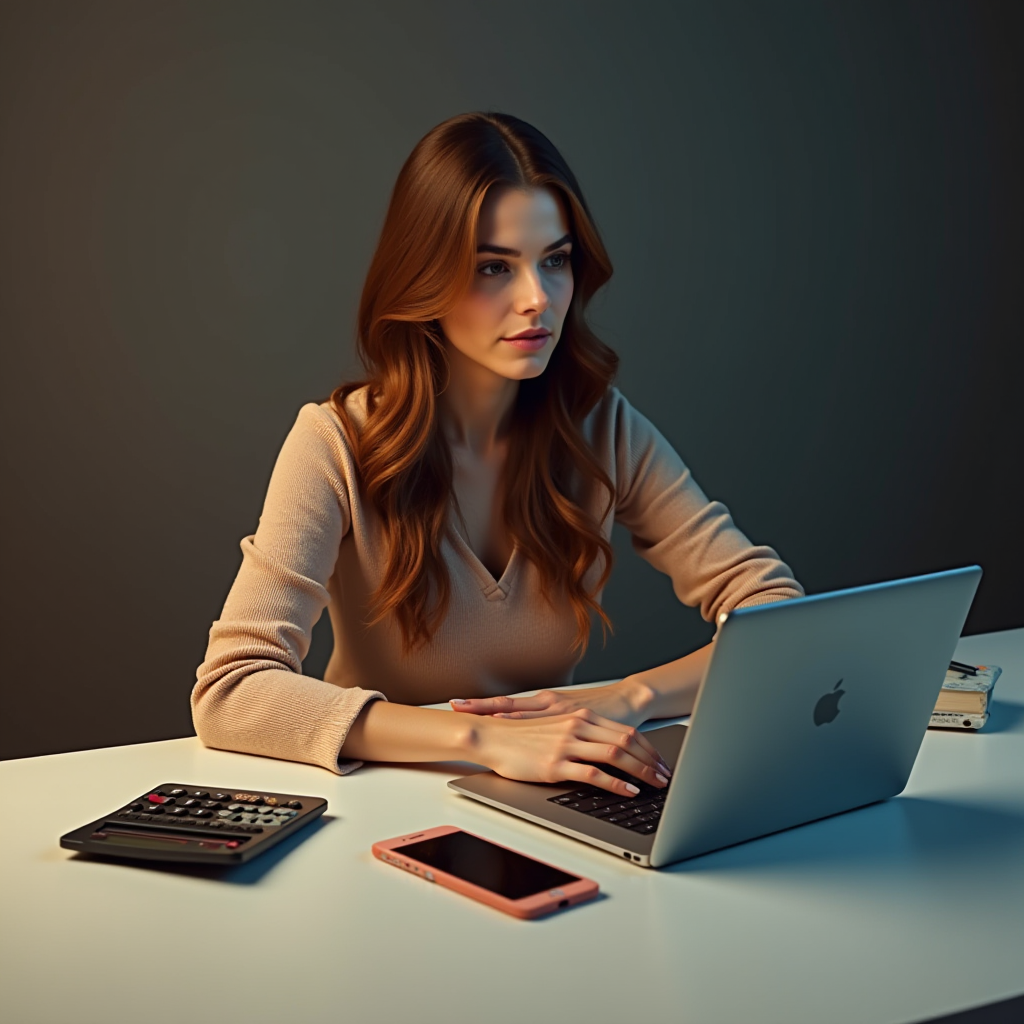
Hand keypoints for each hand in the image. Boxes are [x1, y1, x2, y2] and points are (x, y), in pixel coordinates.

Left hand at [450, 679, 653, 728]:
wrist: (628, 700)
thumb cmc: (597, 709)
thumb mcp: (567, 715)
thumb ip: (546, 725)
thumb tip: (520, 735)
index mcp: (545, 702)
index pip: (507, 703)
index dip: (481, 705)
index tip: (455, 704)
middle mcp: (548, 704)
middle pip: (507, 705)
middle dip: (479, 707)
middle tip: (453, 705)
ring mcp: (560, 712)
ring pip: (522, 712)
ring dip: (495, 713)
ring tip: (472, 715)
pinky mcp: (576, 722)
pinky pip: (546, 726)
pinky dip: (527, 726)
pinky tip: (516, 731)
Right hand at [471, 708, 672, 797]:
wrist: (490, 735)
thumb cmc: (519, 735)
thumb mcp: (555, 728)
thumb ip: (578, 735)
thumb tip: (602, 750)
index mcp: (579, 717)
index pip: (624, 731)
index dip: (647, 748)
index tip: (659, 762)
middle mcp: (577, 726)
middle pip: (626, 742)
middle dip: (651, 761)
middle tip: (665, 777)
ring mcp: (568, 744)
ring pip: (616, 755)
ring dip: (641, 772)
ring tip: (654, 784)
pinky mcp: (557, 763)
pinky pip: (594, 773)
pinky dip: (616, 783)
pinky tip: (628, 790)